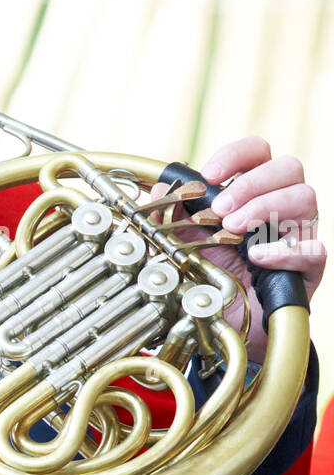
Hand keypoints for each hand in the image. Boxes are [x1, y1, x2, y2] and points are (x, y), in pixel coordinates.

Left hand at [156, 138, 324, 363]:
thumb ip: (172, 215)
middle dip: (250, 184)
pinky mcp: (308, 267)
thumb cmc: (215, 273)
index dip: (236, 155)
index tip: (209, 174)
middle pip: (288, 167)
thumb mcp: (187, 241)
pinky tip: (258, 256)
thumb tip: (159, 191)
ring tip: (233, 230)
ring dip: (265, 208)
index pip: (258, 153)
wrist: (228, 321)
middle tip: (221, 210)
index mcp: (255, 191)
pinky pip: (314, 249)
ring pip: (305, 197)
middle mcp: (282, 205)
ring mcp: (299, 233)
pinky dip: (285, 250)